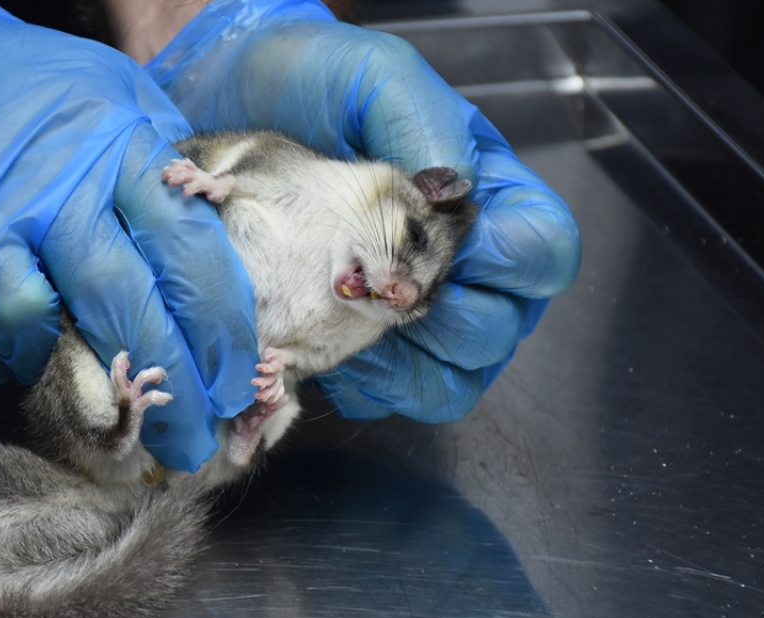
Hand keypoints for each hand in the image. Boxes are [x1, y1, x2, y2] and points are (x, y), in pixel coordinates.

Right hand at [0, 0, 259, 469]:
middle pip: (127, 309)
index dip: (219, 329)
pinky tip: (11, 356)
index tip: (237, 379)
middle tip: (192, 444)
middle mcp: (50, 190)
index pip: (188, 251)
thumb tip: (211, 246)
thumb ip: (155, 164)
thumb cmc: (7, 94)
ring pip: (41, 336)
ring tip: (88, 386)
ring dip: (69, 375)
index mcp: (112, 145)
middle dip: (169, 390)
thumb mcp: (102, 95)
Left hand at [144, 0, 580, 420]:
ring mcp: (408, 310)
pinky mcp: (354, 343)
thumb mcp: (369, 76)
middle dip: (450, 321)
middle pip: (501, 328)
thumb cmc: (306, 85)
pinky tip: (321, 341)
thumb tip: (452, 188)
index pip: (542, 251)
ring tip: (350, 319)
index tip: (450, 242)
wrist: (221, 110)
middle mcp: (459, 261)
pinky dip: (362, 381)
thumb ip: (420, 121)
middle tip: (387, 288)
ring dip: (408, 364)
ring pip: (453, 378)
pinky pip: (387, 395)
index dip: (509, 263)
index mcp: (482, 194)